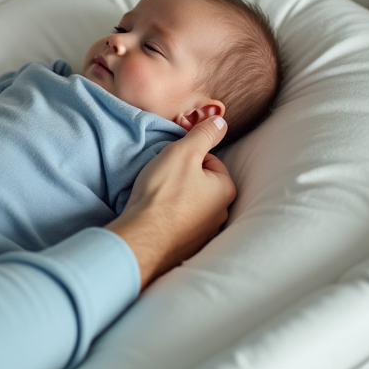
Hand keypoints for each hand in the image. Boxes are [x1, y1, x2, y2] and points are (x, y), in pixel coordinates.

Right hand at [107, 115, 235, 287]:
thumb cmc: (163, 193)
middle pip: (202, 183)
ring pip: (191, 204)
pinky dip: (170, 218)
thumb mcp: (184, 152)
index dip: (188, 156)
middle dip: (184, 178)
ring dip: (176, 199)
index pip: (211, 160)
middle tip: (162, 178)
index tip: (171, 162)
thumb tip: (221, 122)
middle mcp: (221, 215)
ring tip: (157, 198)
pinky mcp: (188, 247)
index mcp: (225, 191)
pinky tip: (156, 215)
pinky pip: (181, 223)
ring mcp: (205, 234)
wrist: (142, 237)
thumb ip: (204, 134)